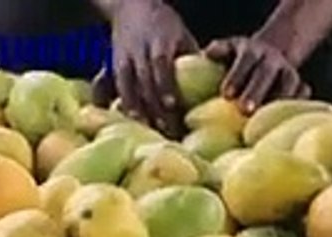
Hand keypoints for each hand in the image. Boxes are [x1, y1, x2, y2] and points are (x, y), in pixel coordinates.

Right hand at [102, 0, 197, 135]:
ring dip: (137, 109)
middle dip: (155, 107)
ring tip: (148, 129)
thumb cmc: (166, 26)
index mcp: (160, 43)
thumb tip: (216, 85)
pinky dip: (122, 102)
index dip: (165, 86)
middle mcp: (140, 51)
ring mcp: (125, 58)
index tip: (172, 106)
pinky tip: (130, 119)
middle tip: (168, 130)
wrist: (132, 7)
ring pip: (128, 86)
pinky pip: (117, 85)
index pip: (161, 66)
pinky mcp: (115, 64)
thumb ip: (194, 59)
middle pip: (145, 82)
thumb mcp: (183, 37)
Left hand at [206, 34, 309, 114]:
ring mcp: (289, 72)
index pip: (245, 61)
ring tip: (269, 121)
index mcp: (253, 51)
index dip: (236, 76)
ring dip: (279, 100)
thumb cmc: (242, 59)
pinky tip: (286, 123)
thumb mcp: (231, 48)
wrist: (273, 55)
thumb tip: (206, 54)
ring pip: (289, 83)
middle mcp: (273, 59)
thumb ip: (219, 50)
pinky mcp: (300, 85)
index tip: (225, 94)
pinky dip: (298, 105)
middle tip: (244, 110)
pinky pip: (303, 94)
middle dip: (256, 91)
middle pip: (265, 73)